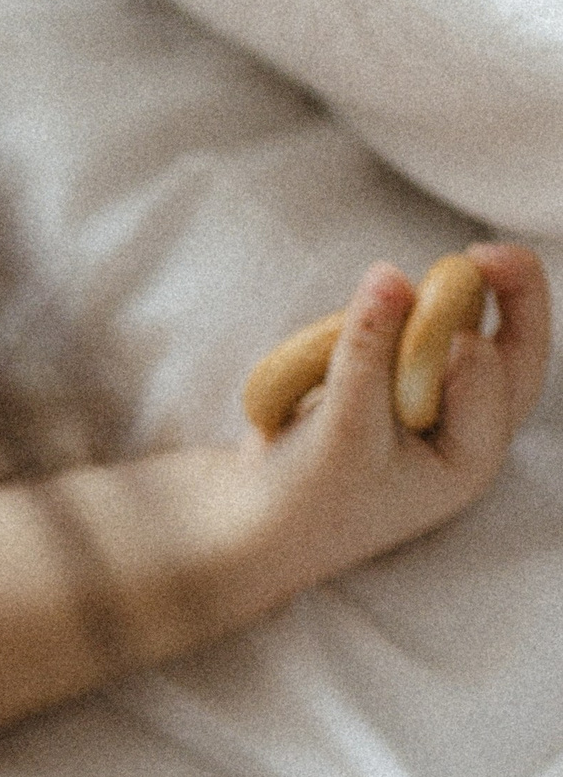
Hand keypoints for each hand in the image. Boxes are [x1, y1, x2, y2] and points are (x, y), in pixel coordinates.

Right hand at [237, 244, 550, 600]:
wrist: (258, 525)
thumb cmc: (304, 498)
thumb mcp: (339, 428)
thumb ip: (366, 352)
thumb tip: (389, 275)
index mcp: (471, 457)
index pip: (486, 373)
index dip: (449, 335)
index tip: (396, 319)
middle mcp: (471, 432)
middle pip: (518, 348)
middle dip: (511, 293)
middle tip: (478, 251)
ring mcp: (444, 409)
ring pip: (474, 333)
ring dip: (445, 306)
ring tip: (385, 308)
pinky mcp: (411, 389)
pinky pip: (429, 335)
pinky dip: (406, 321)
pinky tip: (365, 332)